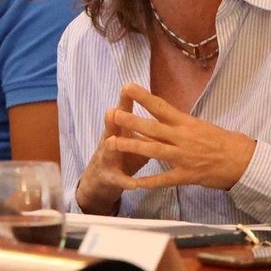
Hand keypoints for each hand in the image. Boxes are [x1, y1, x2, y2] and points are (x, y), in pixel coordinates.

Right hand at [74, 87, 150, 213]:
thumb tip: (168, 112)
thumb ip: (148, 127)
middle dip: (113, 119)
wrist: (102, 179)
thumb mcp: (134, 137)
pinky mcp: (110, 178)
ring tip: (113, 143)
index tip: (128, 86)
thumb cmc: (124, 153)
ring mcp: (107, 159)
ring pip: (109, 152)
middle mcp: (110, 140)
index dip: (126, 99)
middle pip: (112, 128)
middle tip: (113, 110)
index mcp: (120, 129)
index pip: (123, 111)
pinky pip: (119, 180)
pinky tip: (133, 184)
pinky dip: (126, 182)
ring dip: (112, 147)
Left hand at [109, 83, 256, 191]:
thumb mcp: (202, 125)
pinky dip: (148, 182)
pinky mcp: (186, 175)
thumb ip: (181, 123)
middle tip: (113, 113)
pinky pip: (163, 179)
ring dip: (132, 146)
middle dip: (131, 120)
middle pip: (152, 127)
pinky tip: (133, 183)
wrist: (242, 160)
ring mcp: (183, 157)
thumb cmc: (223, 141)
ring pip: (153, 150)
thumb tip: (165, 116)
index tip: (127, 86)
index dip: (143, 96)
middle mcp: (183, 137)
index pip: (161, 106)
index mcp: (187, 122)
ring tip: (112, 143)